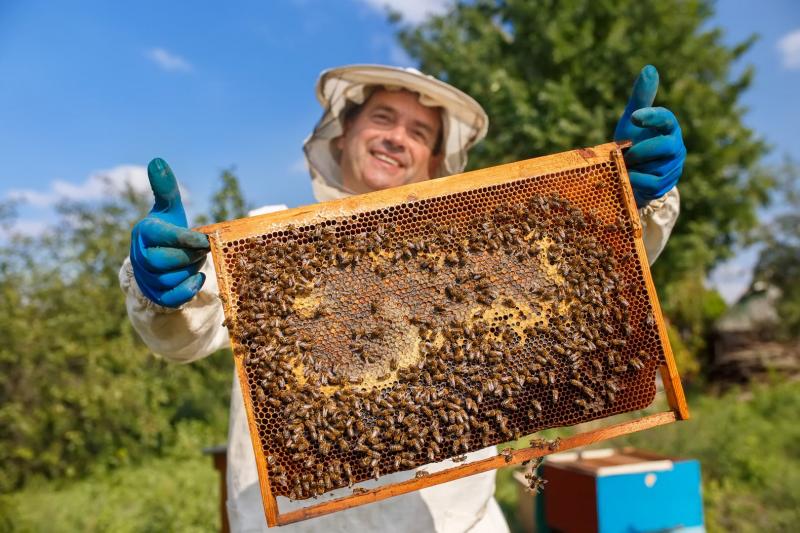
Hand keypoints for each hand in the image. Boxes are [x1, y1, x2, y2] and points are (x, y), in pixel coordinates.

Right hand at [130, 158, 209, 307]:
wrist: (157, 264)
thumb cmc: (167, 233)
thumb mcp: (168, 211)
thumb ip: (166, 189)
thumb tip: (157, 160)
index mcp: (144, 233)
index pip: (164, 237)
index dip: (186, 239)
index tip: (205, 238)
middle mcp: (141, 257)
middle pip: (169, 260)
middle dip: (191, 256)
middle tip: (201, 249)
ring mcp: (147, 278)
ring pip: (173, 278)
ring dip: (191, 270)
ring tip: (195, 261)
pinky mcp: (157, 296)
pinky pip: (174, 297)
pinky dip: (188, 289)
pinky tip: (198, 279)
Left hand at [614, 65, 685, 207]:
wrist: (631, 172)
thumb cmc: (634, 140)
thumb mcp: (633, 118)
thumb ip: (641, 97)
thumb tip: (649, 68)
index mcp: (669, 128)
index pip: (666, 118)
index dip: (652, 116)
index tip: (633, 117)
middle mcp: (676, 147)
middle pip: (666, 147)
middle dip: (643, 150)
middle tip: (626, 153)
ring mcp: (673, 168)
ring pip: (657, 167)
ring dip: (636, 166)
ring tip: (625, 165)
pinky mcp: (664, 186)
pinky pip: (650, 184)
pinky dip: (635, 181)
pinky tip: (627, 177)